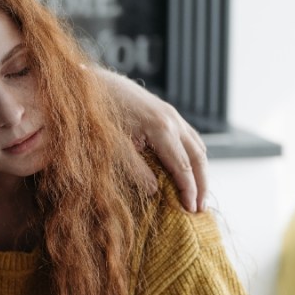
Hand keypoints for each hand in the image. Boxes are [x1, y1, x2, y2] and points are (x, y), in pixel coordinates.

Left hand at [96, 68, 207, 212]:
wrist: (92, 84)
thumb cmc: (99, 116)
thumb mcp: (113, 147)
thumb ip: (135, 169)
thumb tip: (155, 191)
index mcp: (161, 129)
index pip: (183, 167)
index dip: (188, 191)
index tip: (191, 211)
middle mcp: (173, 120)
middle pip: (198, 157)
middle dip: (201, 184)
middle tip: (200, 209)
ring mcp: (172, 114)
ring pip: (197, 146)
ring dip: (201, 171)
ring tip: (198, 194)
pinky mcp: (167, 112)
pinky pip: (189, 137)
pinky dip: (193, 157)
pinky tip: (189, 171)